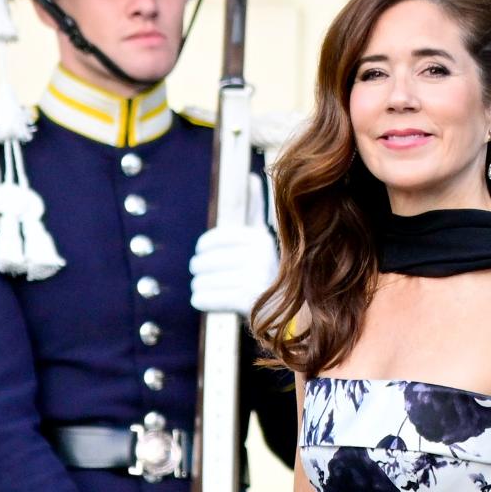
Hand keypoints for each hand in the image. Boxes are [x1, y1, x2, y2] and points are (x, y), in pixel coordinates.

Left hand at [189, 173, 277, 317]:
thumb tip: (253, 176)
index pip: (212, 241)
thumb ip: (256, 210)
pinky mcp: (247, 299)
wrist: (290, 315)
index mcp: (260, 238)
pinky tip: (202, 301)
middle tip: (203, 277)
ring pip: (202, 281)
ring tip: (205, 291)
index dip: (203, 251)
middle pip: (204, 261)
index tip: (204, 257)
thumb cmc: (269, 274)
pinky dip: (201, 301)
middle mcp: (259, 255)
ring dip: (199, 288)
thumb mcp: (264, 240)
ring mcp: (255, 277)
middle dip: (199, 272)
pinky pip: (206, 297)